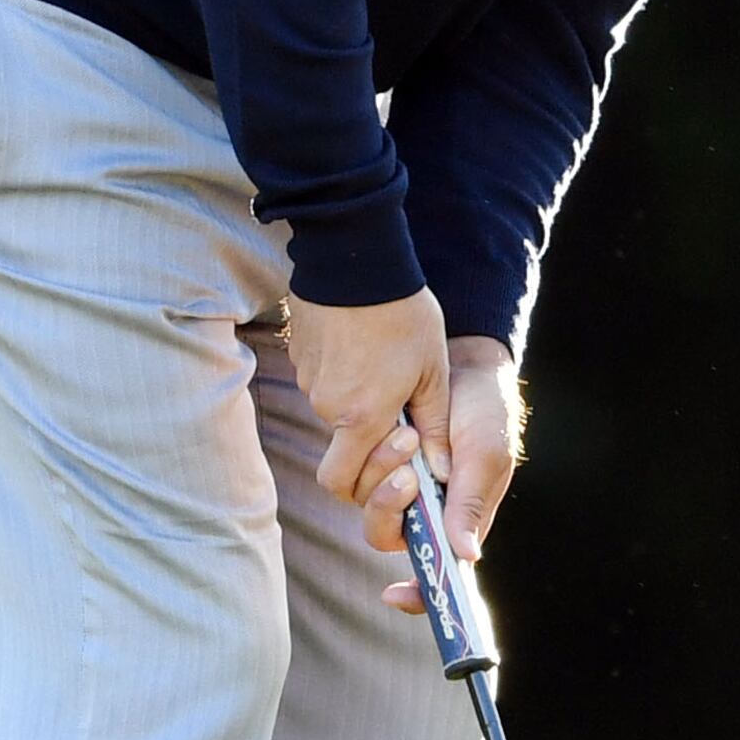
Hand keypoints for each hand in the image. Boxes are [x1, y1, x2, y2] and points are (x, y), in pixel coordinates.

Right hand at [293, 287, 449, 525]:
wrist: (355, 256)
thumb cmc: (403, 313)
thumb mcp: (433, 372)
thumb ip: (435, 427)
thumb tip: (438, 472)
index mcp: (361, 417)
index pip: (343, 483)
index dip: (367, 481)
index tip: (404, 454)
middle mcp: (326, 406)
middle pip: (342, 447)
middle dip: (370, 441)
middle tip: (403, 413)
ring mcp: (308, 380)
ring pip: (334, 412)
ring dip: (360, 402)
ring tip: (387, 364)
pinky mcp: (300, 357)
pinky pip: (323, 381)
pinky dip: (345, 376)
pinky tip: (366, 345)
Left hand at [377, 336, 521, 615]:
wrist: (464, 363)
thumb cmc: (485, 412)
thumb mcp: (485, 455)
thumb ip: (471, 503)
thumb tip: (466, 556)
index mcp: (457, 521)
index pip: (435, 571)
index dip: (417, 593)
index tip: (393, 595)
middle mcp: (423, 509)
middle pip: (386, 536)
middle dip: (389, 509)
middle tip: (408, 473)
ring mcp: (397, 483)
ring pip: (366, 503)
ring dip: (379, 475)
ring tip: (404, 435)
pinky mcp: (374, 457)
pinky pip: (354, 470)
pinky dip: (368, 454)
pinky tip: (390, 426)